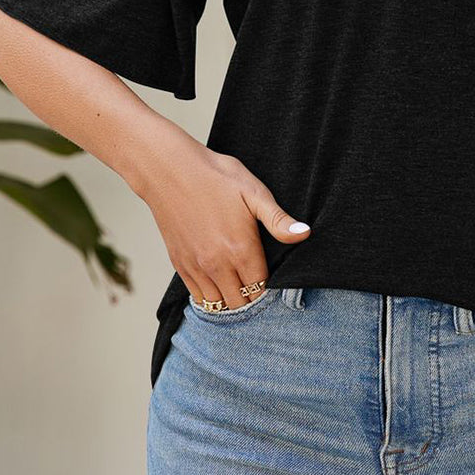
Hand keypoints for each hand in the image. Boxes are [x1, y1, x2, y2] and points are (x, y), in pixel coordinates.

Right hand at [143, 138, 310, 308]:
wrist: (169, 170)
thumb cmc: (215, 177)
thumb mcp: (254, 192)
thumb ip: (278, 220)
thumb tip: (305, 234)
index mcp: (240, 249)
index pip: (261, 289)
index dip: (270, 288)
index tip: (273, 280)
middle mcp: (217, 265)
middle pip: (240, 303)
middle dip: (252, 298)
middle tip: (257, 284)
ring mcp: (196, 267)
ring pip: (218, 304)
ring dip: (231, 300)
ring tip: (239, 286)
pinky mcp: (179, 264)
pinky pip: (198, 296)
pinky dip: (210, 296)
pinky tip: (218, 284)